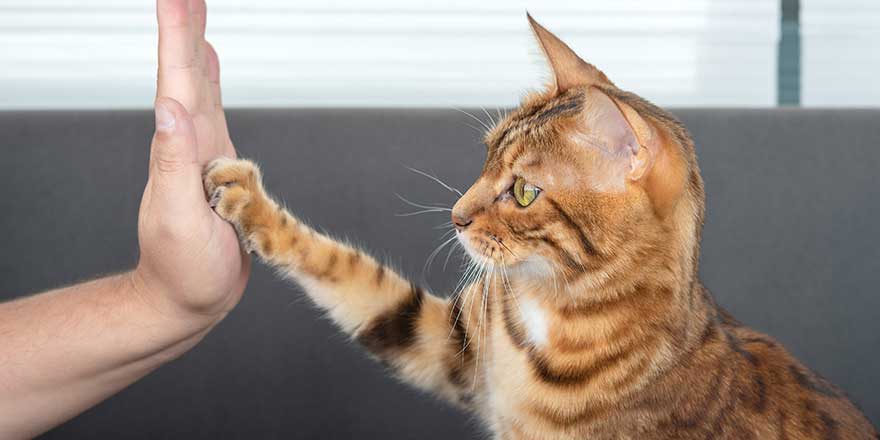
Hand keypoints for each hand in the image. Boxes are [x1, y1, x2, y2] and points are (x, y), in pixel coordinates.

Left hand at [132, 0, 248, 325]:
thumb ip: (173, 163)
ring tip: (191, 11)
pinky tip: (206, 67)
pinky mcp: (218, 167)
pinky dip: (208, 81)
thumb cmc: (183, 272)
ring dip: (192, 45)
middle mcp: (189, 144)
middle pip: (184, 73)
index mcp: (180, 150)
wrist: (186, 299)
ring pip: (197, 86)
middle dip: (183, 26)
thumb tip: (170, 107)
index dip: (177, 36)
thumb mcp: (180, 221)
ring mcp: (202, 153)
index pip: (175, 81)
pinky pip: (213, 111)